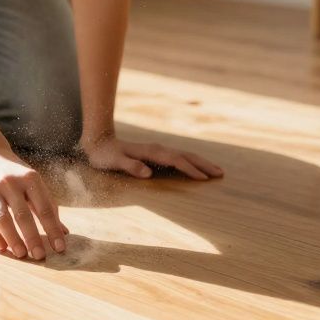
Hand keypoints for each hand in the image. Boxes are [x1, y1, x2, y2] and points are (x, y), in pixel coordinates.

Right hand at [0, 145, 67, 259]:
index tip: (60, 247)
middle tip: (40, 256)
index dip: (52, 229)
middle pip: (23, 215)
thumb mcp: (33, 182)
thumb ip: (47, 206)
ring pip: (3, 219)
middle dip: (33, 238)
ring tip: (22, 254)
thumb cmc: (15, 173)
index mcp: (30, 178)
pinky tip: (2, 248)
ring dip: (13, 239)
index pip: (44, 208)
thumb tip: (63, 232)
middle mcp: (10, 183)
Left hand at [79, 134, 224, 180]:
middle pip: (185, 155)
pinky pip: (179, 158)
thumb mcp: (113, 162)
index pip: (175, 161)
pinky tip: (198, 168)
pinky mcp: (157, 154)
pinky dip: (191, 162)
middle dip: (203, 164)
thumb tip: (148, 173)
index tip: (203, 178)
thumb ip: (130, 166)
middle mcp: (158, 149)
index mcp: (151, 152)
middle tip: (220, 173)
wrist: (98, 141)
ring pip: (184, 155)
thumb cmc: (104, 155)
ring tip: (216, 170)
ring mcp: (158, 151)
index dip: (189, 169)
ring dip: (201, 162)